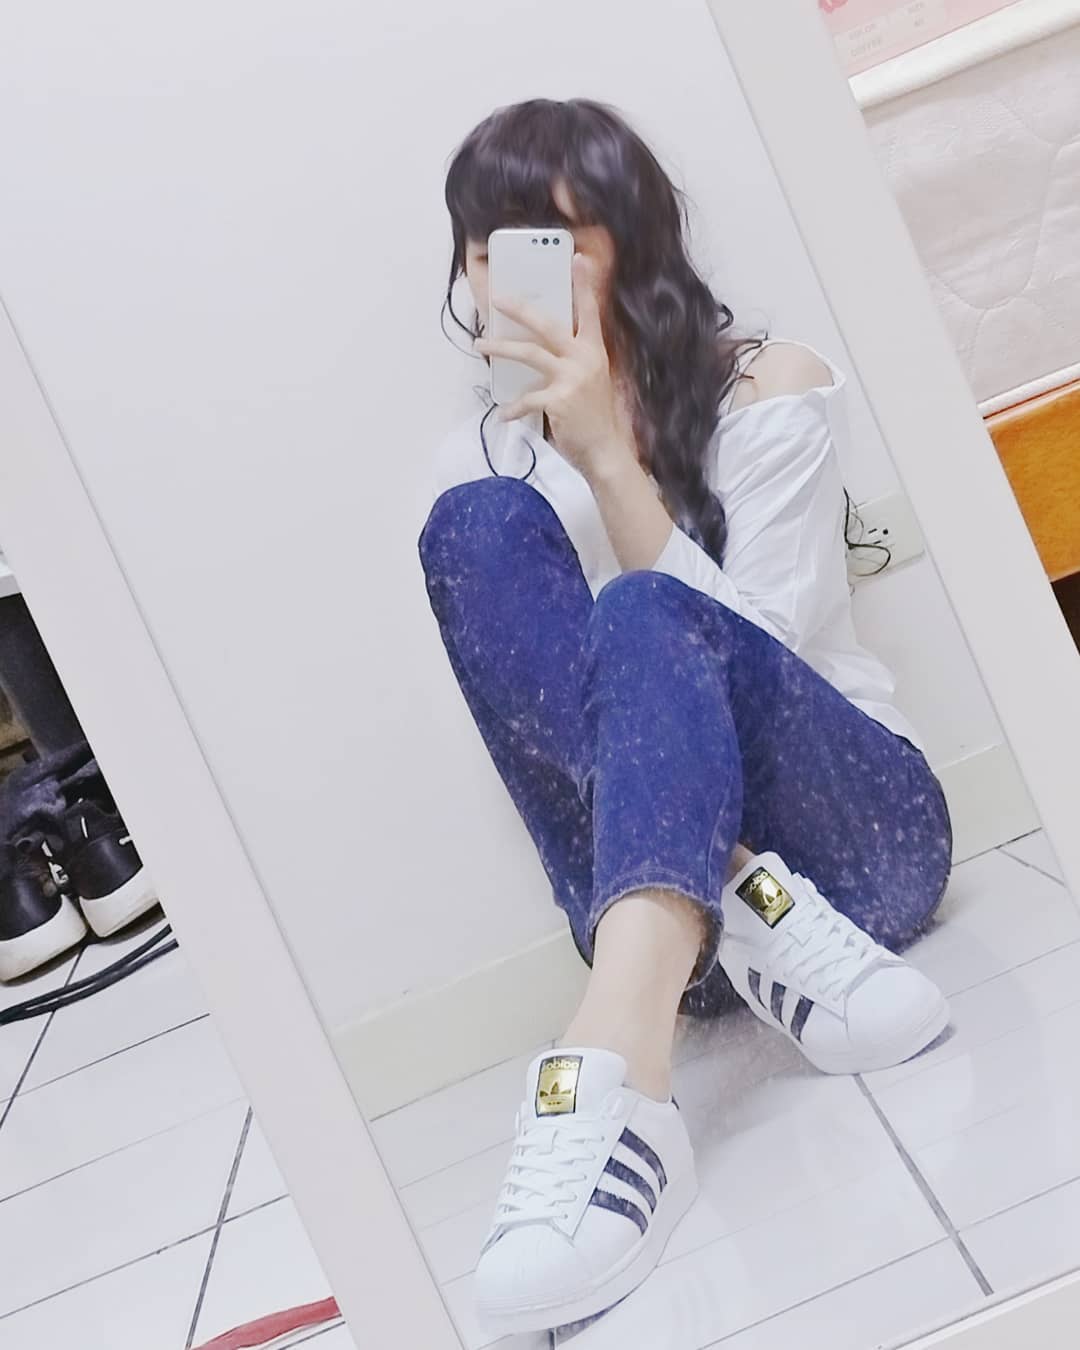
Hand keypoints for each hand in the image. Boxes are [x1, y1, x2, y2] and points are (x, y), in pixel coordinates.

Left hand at [474, 253, 638, 481]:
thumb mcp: (591, 381)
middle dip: (520, 309)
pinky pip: (526, 398)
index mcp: (594, 351)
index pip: (589, 312)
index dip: (583, 285)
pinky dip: (512, 408)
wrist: (605, 450)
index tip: (577, 259)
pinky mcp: (558, 400)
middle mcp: (584, 359)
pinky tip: (504, 414)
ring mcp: (571, 378)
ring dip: (501, 348)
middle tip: (498, 300)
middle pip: (547, 325)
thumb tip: (544, 350)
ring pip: (529, 353)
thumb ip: (573, 361)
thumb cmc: (594, 418)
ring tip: (481, 345)